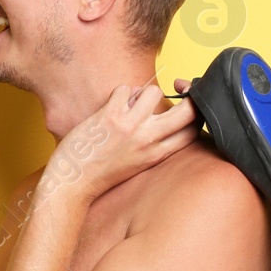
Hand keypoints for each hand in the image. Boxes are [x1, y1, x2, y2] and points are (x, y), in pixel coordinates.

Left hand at [53, 79, 200, 200]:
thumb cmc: (102, 173)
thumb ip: (153, 144)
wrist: (73, 182)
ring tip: (130, 102)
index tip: (187, 105)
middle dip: (188, 94)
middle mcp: (148, 140)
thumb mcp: (138, 163)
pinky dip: (119, 91)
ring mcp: (130, 128)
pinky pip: (125, 88)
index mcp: (157, 154)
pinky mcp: (111, 117)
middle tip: (176, 88)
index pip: (194, 130)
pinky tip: (111, 104)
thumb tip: (160, 111)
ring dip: (144, 90)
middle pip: (189, 110)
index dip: (197, 113)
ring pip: (154, 91)